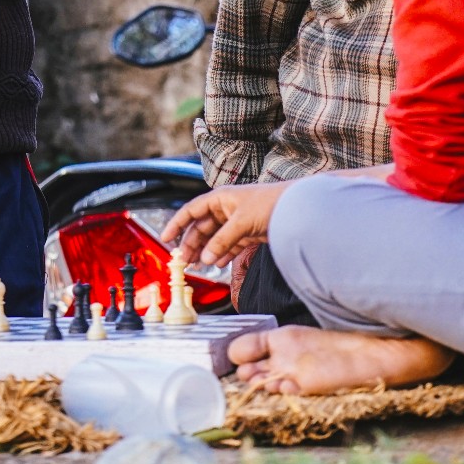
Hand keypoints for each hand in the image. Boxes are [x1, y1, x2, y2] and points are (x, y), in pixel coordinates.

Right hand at [162, 181, 289, 267]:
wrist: (298, 208)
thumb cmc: (270, 203)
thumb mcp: (241, 221)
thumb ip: (222, 241)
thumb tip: (206, 258)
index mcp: (220, 198)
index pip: (191, 211)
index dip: (177, 223)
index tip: (165, 238)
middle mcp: (226, 209)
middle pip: (202, 228)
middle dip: (191, 243)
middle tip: (183, 260)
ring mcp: (237, 222)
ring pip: (215, 239)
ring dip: (206, 252)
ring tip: (197, 266)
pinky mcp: (248, 233)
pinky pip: (230, 246)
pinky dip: (223, 255)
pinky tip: (217, 265)